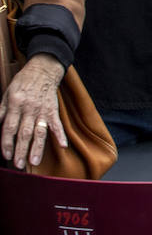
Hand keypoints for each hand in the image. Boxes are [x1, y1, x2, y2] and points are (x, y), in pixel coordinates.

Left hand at [0, 53, 65, 169]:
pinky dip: (60, 134)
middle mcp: (29, 108)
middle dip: (21, 150)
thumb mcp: (6, 94)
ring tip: (34, 161)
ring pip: (39, 131)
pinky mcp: (53, 110)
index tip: (6, 154)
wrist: (43, 69)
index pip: (9, 127)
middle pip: (24, 132)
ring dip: (37, 147)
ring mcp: (42, 110)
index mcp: (15, 104)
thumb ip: (1, 111)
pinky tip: (63, 145)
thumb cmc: (23, 82)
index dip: (6, 142)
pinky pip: (57, 124)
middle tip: (19, 164)